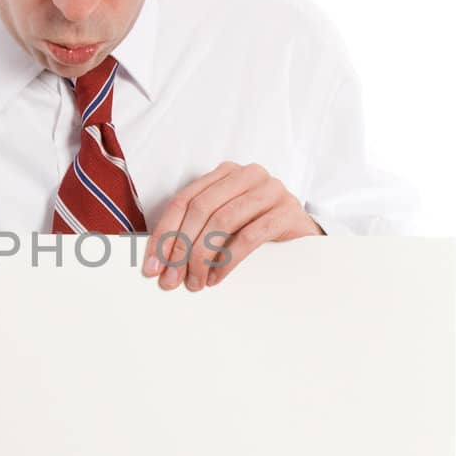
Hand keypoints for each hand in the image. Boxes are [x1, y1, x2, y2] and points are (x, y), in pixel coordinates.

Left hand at [142, 161, 323, 291]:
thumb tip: (160, 259)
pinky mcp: (287, 211)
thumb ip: (196, 227)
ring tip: (196, 281)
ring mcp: (269, 190)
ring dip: (203, 257)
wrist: (303, 233)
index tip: (152, 265)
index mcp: (224, 173)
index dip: (163, 234)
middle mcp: (246, 175)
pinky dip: (229, 259)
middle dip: (180, 249)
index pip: (183, 201)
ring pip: (223, 221)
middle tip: (171, 279)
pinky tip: (218, 277)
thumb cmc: (257, 226)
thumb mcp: (223, 220)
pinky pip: (250, 236)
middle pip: (200, 210)